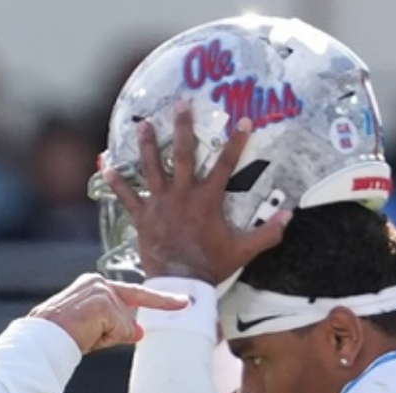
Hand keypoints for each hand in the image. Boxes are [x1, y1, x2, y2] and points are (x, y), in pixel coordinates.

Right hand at [29, 273, 189, 352]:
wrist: (42, 340)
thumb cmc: (60, 337)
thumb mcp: (94, 330)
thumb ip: (119, 327)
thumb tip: (139, 331)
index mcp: (94, 284)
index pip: (133, 293)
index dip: (160, 300)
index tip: (184, 302)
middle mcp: (99, 282)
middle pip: (128, 313)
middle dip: (114, 330)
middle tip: (94, 331)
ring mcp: (102, 291)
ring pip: (125, 324)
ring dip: (107, 336)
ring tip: (81, 335)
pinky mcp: (104, 302)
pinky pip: (121, 330)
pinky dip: (107, 338)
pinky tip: (86, 334)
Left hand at [98, 107, 290, 284]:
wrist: (179, 285)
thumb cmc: (211, 266)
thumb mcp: (243, 250)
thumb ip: (267, 232)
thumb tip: (289, 215)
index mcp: (207, 200)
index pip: (226, 164)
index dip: (236, 142)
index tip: (243, 121)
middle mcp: (182, 195)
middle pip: (184, 155)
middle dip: (184, 127)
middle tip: (182, 104)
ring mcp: (160, 204)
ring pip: (152, 168)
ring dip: (148, 145)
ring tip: (144, 124)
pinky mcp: (142, 217)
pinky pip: (127, 197)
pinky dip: (116, 182)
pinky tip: (105, 165)